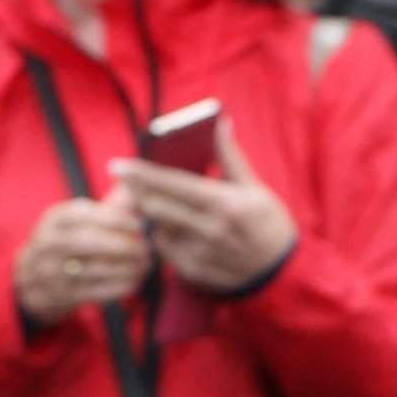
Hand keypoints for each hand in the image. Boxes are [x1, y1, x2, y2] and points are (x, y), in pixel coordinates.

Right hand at [13, 193, 150, 326]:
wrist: (31, 279)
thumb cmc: (67, 241)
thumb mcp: (80, 219)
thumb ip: (110, 204)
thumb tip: (139, 182)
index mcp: (54, 219)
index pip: (85, 214)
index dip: (115, 219)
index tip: (140, 224)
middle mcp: (47, 244)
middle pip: (87, 242)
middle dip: (120, 245)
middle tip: (145, 248)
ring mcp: (48, 272)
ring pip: (91, 269)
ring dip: (123, 268)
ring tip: (145, 265)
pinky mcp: (56, 295)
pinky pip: (90, 292)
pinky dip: (115, 288)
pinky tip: (133, 283)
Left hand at [111, 112, 296, 295]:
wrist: (279, 272)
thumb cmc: (268, 223)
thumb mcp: (255, 187)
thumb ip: (230, 157)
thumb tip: (221, 124)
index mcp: (225, 203)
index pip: (174, 185)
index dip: (142, 175)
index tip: (117, 165)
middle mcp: (210, 230)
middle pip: (157, 207)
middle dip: (136, 191)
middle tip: (123, 178)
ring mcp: (200, 254)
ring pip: (158, 229)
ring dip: (152, 213)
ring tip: (154, 201)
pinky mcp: (192, 273)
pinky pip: (165, 250)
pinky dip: (164, 235)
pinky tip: (174, 228)